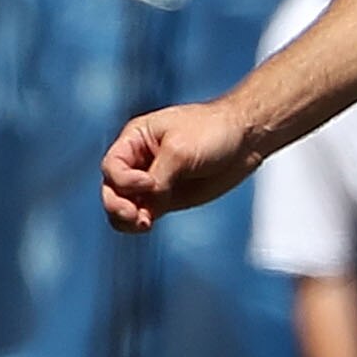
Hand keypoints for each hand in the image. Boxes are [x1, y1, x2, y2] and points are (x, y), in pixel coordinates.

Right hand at [100, 97, 257, 233]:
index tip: (149, 184)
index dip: (123, 181)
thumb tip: (145, 208)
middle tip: (135, 216)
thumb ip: (159, 178)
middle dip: (117, 205)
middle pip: (111, 189)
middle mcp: (139, 161)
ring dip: (126, 219)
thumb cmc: (212, 131)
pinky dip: (140, 223)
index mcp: (135, 139)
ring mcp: (152, 182)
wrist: (245, 138)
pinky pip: (143, 215)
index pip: (112, 167)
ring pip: (123, 206)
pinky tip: (148, 225)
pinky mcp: (167, 199)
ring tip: (143, 223)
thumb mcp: (180, 150)